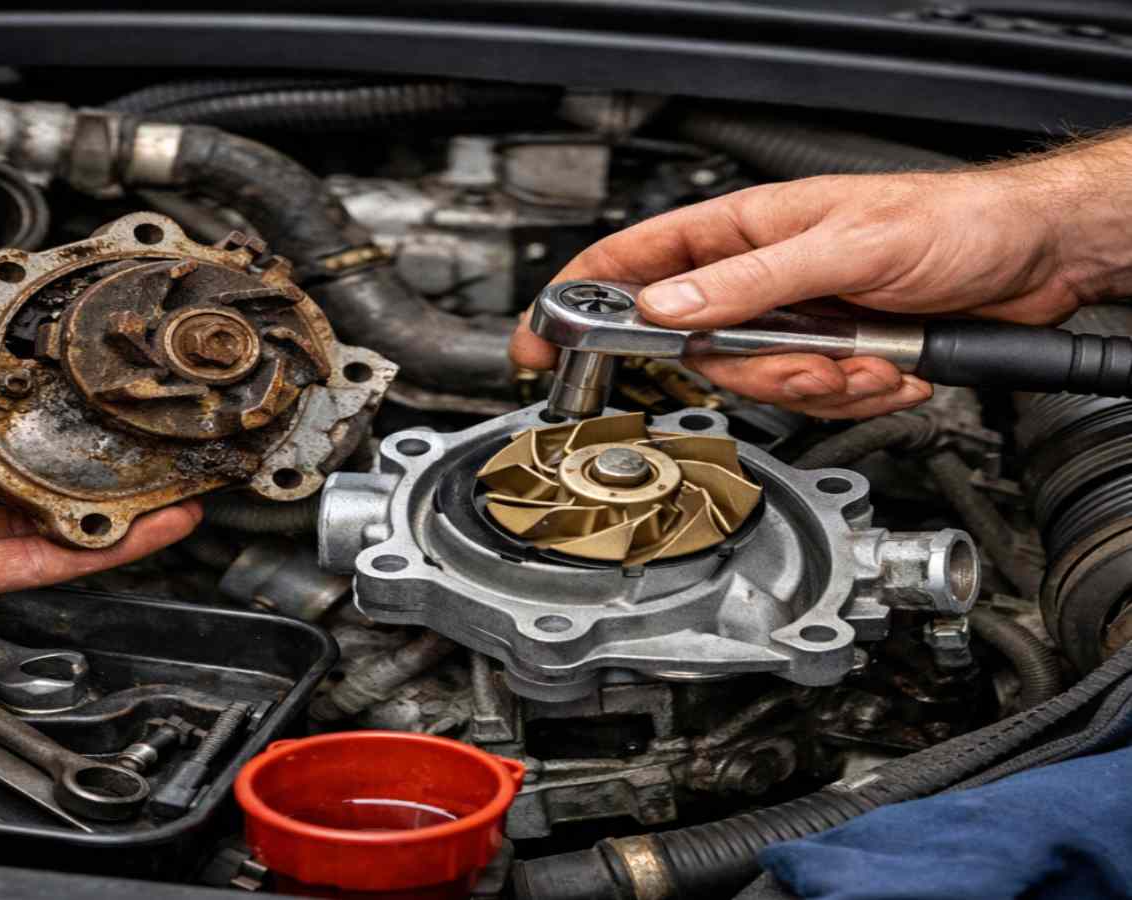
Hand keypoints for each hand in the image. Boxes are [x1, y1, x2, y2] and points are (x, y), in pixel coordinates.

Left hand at [0, 324, 200, 632]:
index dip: (37, 406)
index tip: (86, 393)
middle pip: (19, 470)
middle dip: (79, 457)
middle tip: (137, 440)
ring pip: (40, 519)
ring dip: (106, 504)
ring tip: (164, 486)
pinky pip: (40, 560)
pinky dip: (98, 547)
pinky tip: (146, 527)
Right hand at [512, 140, 1131, 417]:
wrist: (1032, 259)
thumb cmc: (947, 222)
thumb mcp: (838, 247)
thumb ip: (744, 284)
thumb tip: (663, 308)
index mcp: (743, 232)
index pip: (636, 261)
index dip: (580, 298)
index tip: (539, 338)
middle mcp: (760, 279)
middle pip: (702, 348)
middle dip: (759, 368)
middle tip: (810, 358)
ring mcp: (795, 321)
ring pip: (760, 384)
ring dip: (820, 384)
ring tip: (870, 355)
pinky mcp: (833, 358)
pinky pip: (811, 403)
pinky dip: (857, 396)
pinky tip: (890, 364)